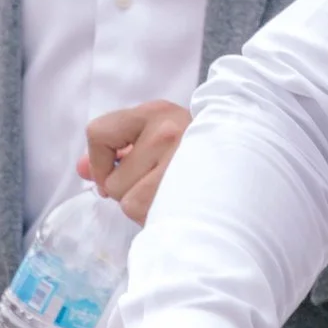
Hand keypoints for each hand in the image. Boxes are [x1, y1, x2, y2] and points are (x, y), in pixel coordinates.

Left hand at [80, 99, 191, 224]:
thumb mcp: (156, 139)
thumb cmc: (196, 155)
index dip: (99, 160)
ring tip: (170, 192)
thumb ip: (116, 150)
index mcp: (158, 112)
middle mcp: (168, 131)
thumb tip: (80, 169)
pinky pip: (143, 212)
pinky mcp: (181, 190)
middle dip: (126, 189)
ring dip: (142, 204)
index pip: (97, 133)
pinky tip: (176, 204)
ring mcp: (177, 161)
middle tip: (156, 182)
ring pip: (126, 199)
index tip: (118, 167)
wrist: (246, 170)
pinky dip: (154, 216)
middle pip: (110, 179)